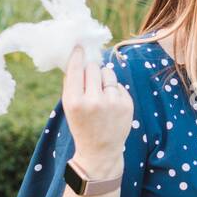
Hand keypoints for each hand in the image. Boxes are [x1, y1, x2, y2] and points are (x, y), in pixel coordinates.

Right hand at [62, 45, 134, 177]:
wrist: (100, 151)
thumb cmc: (82, 124)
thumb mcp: (70, 106)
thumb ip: (73, 84)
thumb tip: (79, 56)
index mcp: (74, 101)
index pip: (76, 69)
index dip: (78, 55)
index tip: (79, 46)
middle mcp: (93, 101)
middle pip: (93, 67)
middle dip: (91, 70)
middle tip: (90, 81)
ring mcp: (112, 102)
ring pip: (108, 72)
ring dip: (104, 78)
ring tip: (101, 95)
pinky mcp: (127, 104)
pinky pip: (119, 84)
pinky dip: (114, 90)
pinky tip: (111, 105)